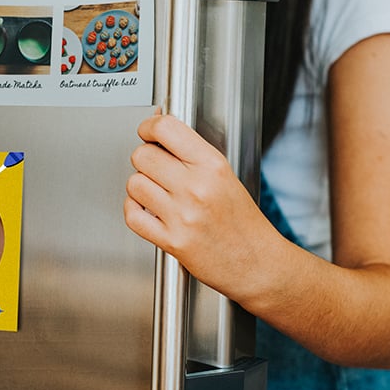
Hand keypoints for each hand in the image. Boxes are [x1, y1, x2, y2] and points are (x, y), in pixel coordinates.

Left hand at [124, 113, 279, 300]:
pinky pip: (132, 215)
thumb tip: (159, 130)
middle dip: (145, 159)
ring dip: (140, 186)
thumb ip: (193, 154)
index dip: (149, 127)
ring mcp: (182, 215)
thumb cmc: (243, 222)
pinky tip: (147, 209)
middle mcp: (196, 188)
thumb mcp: (226, 176)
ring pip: (134, 183)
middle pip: (143, 155)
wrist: (256, 263)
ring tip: (156, 192)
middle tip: (155, 167)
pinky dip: (134, 210)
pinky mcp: (172, 241)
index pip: (166, 129)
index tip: (148, 131)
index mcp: (213, 166)